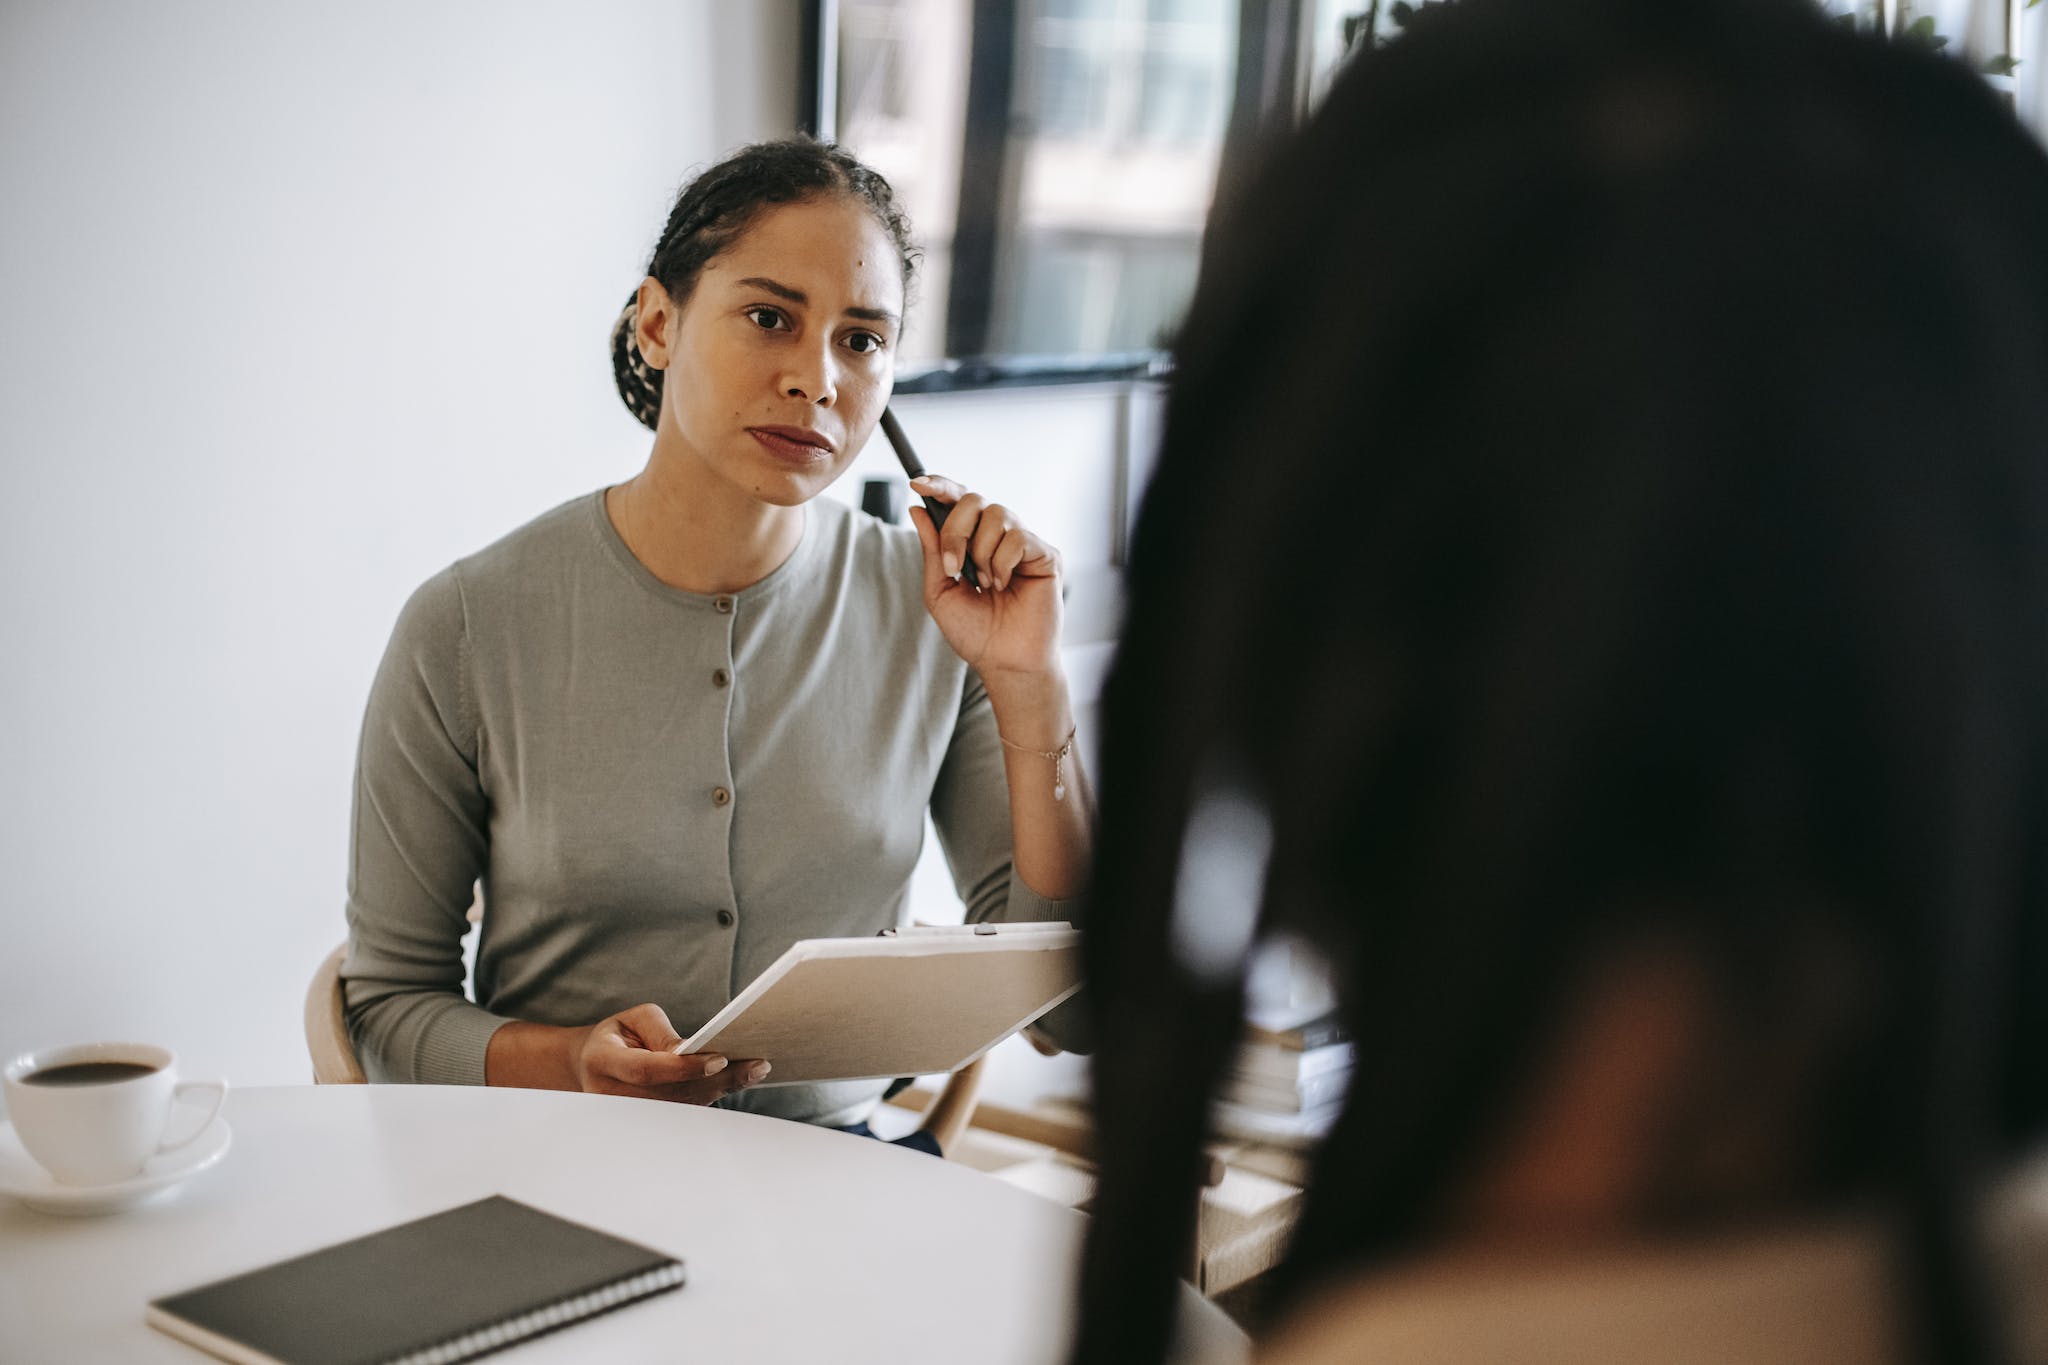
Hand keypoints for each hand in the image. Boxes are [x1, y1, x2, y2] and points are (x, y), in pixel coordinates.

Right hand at [570, 1003, 770, 1103]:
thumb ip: (662, 1032)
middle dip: (717, 1079)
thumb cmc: (618, 1035)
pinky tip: (740, 1080)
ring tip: (756, 1070)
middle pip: (672, 1093)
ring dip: (722, 1089)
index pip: (647, 1070)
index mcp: (603, 1062)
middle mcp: (612, 1096)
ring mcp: (628, 1117)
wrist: (591, 1065)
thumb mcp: (635, 1019)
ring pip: (682, 1107)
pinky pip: (683, 1112)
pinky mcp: (646, 1124)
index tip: (720, 1059)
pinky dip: (713, 1096)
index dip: (684, 1068)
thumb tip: (692, 1051)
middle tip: (756, 1065)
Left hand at [908, 474, 1062, 679]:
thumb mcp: (940, 590)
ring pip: (997, 515)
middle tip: (954, 567)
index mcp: (974, 542)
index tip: (917, 484)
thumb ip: (932, 551)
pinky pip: (1018, 537)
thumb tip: (918, 510)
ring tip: (986, 585)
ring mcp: (1024, 543)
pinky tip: (1005, 586)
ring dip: (981, 553)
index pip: (959, 501)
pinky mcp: (1046, 554)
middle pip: (974, 500)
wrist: (1004, 662)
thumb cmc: (976, 633)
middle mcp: (1000, 536)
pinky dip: (1002, 563)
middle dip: (955, 530)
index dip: (940, 486)